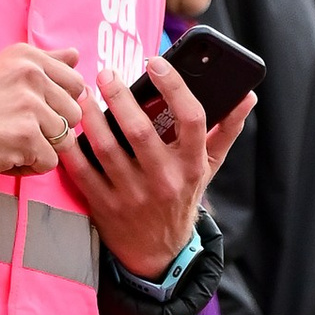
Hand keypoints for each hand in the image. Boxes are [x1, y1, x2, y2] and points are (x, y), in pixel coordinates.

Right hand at [0, 42, 87, 182]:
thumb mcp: (4, 71)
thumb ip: (45, 63)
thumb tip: (76, 56)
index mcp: (28, 56)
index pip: (76, 84)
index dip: (57, 105)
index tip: (27, 109)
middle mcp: (31, 74)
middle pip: (74, 114)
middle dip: (52, 129)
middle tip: (17, 128)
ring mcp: (30, 105)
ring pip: (65, 140)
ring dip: (40, 149)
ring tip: (10, 141)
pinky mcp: (27, 136)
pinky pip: (49, 162)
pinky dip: (28, 166)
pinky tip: (4, 155)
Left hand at [58, 53, 255, 282]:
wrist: (157, 252)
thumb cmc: (182, 198)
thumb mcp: (208, 168)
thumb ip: (226, 130)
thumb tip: (247, 96)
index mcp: (192, 165)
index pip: (190, 119)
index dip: (173, 86)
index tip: (155, 62)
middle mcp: (165, 180)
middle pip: (139, 130)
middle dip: (118, 96)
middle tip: (105, 73)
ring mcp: (133, 195)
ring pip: (105, 148)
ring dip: (90, 116)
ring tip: (82, 95)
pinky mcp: (105, 206)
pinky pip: (82, 170)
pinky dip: (70, 146)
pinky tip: (67, 126)